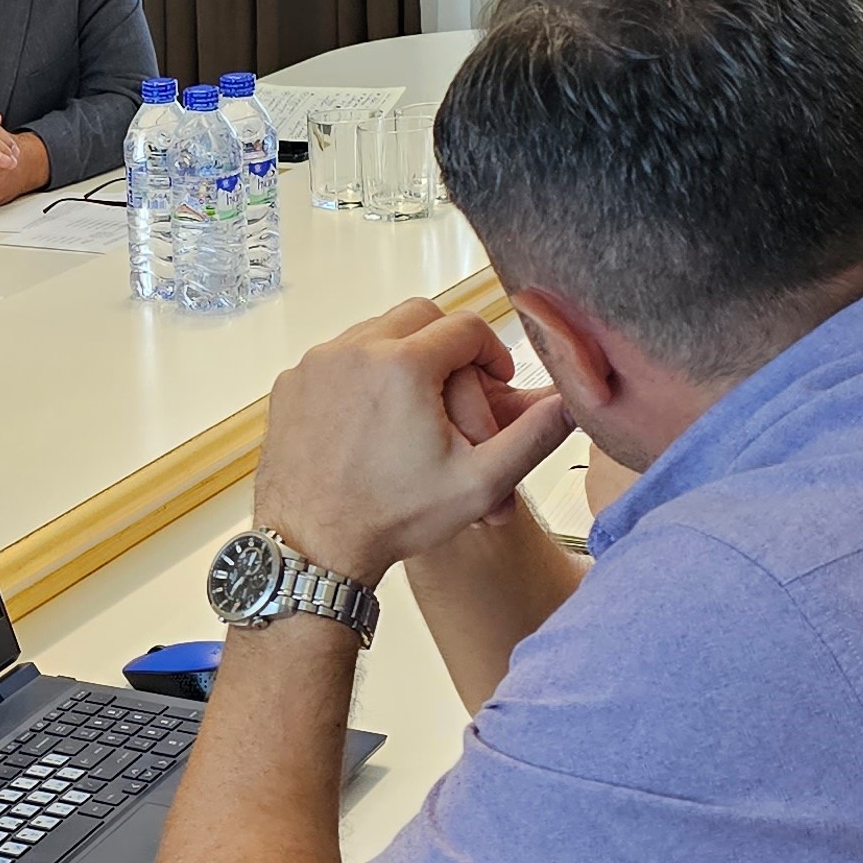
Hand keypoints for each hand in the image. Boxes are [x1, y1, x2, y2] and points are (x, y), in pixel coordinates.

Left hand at [251, 301, 574, 582]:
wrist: (312, 547)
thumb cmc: (395, 517)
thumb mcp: (479, 483)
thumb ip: (532, 437)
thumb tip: (572, 403)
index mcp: (403, 364)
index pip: (465, 326)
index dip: (492, 350)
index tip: (497, 379)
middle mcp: (354, 350)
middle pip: (418, 315)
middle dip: (447, 344)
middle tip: (460, 385)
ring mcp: (316, 364)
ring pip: (375, 331)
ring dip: (404, 354)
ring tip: (419, 403)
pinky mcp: (290, 383)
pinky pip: (336, 356)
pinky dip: (361, 372)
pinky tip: (373, 417)